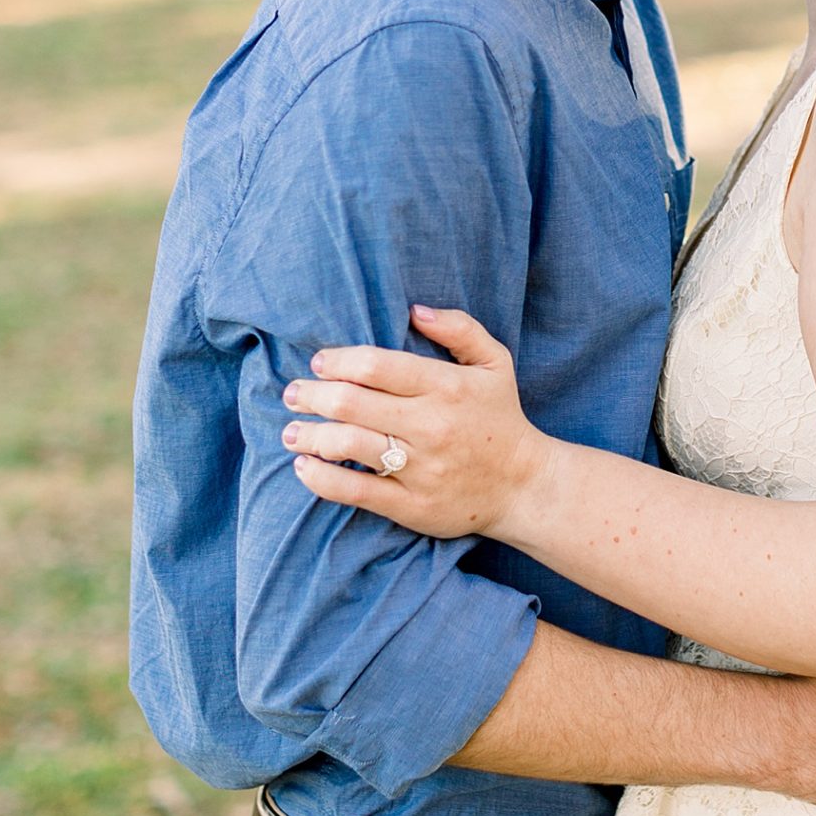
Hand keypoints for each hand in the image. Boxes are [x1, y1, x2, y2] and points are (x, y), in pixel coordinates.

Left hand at [281, 307, 546, 539]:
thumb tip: (414, 310)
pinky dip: (321, 478)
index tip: (319, 362)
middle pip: (352, 403)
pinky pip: (354, 491)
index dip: (338, 361)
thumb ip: (460, 329)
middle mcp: (431, 425)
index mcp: (447, 386)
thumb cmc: (501, 418)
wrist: (524, 486)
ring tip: (291, 431)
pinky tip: (304, 466)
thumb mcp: (495, 363)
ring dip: (309, 435)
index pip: (377, 366)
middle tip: (293, 393)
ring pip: (347, 445)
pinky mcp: (410, 505)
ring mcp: (420, 468)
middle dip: (311, 395)